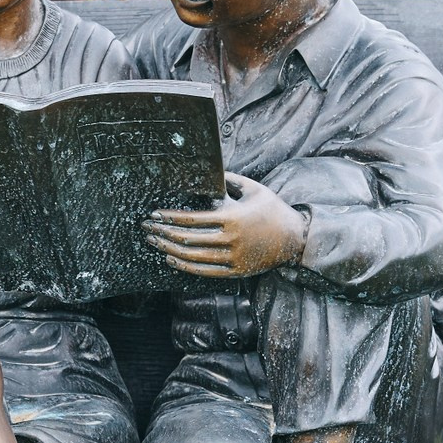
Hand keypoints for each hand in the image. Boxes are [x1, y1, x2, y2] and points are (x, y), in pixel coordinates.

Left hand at [143, 173, 308, 278]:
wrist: (295, 239)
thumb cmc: (273, 210)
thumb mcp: (254, 189)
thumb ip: (231, 179)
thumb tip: (210, 171)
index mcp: (232, 217)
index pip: (192, 219)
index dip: (170, 217)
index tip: (155, 213)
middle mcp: (230, 239)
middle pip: (188, 239)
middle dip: (163, 232)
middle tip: (147, 228)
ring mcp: (232, 258)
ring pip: (193, 257)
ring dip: (170, 250)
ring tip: (155, 242)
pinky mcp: (235, 271)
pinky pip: (205, 271)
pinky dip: (185, 266)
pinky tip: (172, 259)